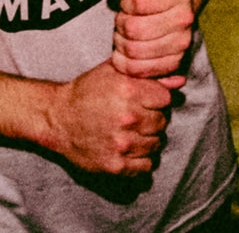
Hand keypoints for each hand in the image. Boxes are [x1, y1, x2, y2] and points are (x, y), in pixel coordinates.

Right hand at [48, 60, 173, 175]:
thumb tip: (180, 81)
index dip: (155, 97)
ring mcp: (123, 144)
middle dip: (151, 118)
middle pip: (162, 121)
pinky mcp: (116, 166)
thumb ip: (148, 75)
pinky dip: (140, 159)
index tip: (143, 99)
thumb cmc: (86, 91)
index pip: (165, 98)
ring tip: (129, 132)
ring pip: (156, 144)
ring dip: (146, 139)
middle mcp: (128, 117)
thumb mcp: (113, 72)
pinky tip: (128, 148)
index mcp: (128, 90)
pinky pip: (146, 166)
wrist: (58, 118)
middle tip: (134, 116)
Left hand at [107, 0, 193, 85]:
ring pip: (135, 50)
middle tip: (121, 19)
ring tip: (123, 33)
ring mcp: (182, 43)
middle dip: (120, 24)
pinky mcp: (175, 62)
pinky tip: (126, 49)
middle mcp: (186, 18)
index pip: (140, 2)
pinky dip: (126, 62)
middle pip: (135, 29)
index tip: (127, 2)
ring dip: (121, 42)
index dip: (126, 3)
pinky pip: (141, 69)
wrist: (170, 8)